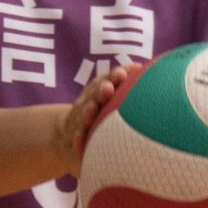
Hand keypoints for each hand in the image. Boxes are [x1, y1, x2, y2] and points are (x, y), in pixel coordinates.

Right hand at [51, 61, 143, 177]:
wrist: (67, 135)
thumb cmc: (98, 113)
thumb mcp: (106, 98)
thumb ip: (121, 84)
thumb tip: (140, 67)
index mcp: (97, 93)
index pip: (104, 81)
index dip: (112, 77)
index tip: (121, 74)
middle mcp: (86, 105)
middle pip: (92, 96)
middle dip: (100, 91)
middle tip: (108, 87)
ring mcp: (78, 122)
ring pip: (82, 116)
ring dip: (87, 112)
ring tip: (92, 108)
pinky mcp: (72, 140)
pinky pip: (74, 140)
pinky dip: (77, 138)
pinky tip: (79, 138)